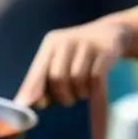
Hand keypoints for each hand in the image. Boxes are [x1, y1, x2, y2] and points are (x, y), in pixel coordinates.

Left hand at [15, 20, 129, 107]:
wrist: (111, 32)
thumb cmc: (77, 54)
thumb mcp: (58, 60)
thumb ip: (41, 81)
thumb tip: (26, 104)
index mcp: (51, 43)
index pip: (37, 73)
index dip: (32, 92)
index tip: (25, 107)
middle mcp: (67, 40)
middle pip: (57, 77)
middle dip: (61, 95)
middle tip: (67, 100)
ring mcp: (87, 43)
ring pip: (77, 78)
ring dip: (78, 93)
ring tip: (81, 92)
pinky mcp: (106, 49)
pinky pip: (95, 77)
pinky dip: (93, 88)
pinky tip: (92, 88)